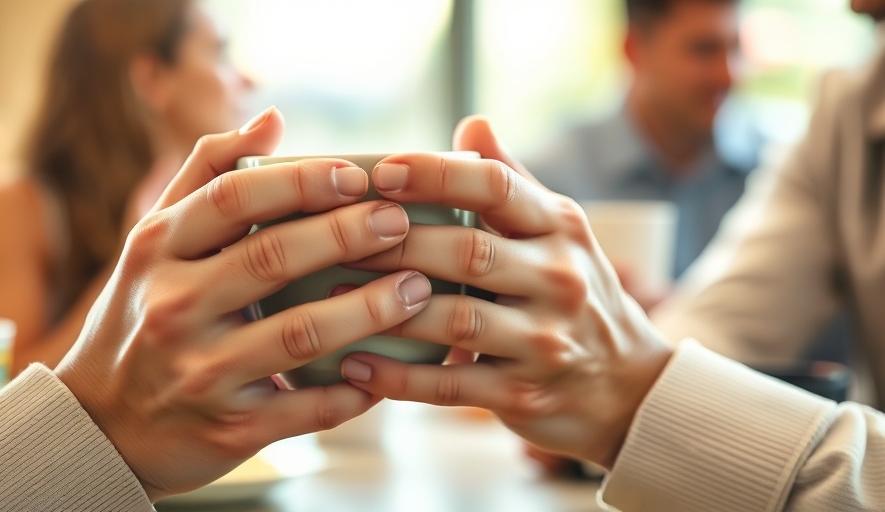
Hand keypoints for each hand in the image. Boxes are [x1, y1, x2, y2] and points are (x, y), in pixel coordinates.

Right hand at [55, 108, 432, 499]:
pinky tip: (388, 369)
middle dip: (348, 236)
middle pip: (273, 259)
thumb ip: (208, 174)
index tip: (356, 176)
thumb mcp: (154, 241)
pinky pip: (306, 406)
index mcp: (157, 250)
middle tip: (401, 224)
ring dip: (368, 310)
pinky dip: (353, 389)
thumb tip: (272, 118)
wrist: (102, 426)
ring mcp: (200, 372)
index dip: (301, 182)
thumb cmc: (141, 315)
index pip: (233, 198)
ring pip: (300, 335)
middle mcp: (173, 307)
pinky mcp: (229, 430)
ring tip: (417, 289)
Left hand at [338, 116, 672, 468]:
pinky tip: (354, 364)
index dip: (434, 175)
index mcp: (560, 228)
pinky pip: (451, 385)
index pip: (495, 187)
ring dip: (385, 309)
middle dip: (394, 243)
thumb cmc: (573, 295)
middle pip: (467, 252)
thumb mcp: (557, 233)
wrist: (628, 389)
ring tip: (328, 299)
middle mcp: (559, 279)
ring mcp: (545, 341)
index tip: (380, 171)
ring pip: (454, 320)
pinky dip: (398, 376)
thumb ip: (510, 182)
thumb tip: (470, 124)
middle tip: (334, 236)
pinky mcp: (525, 396)